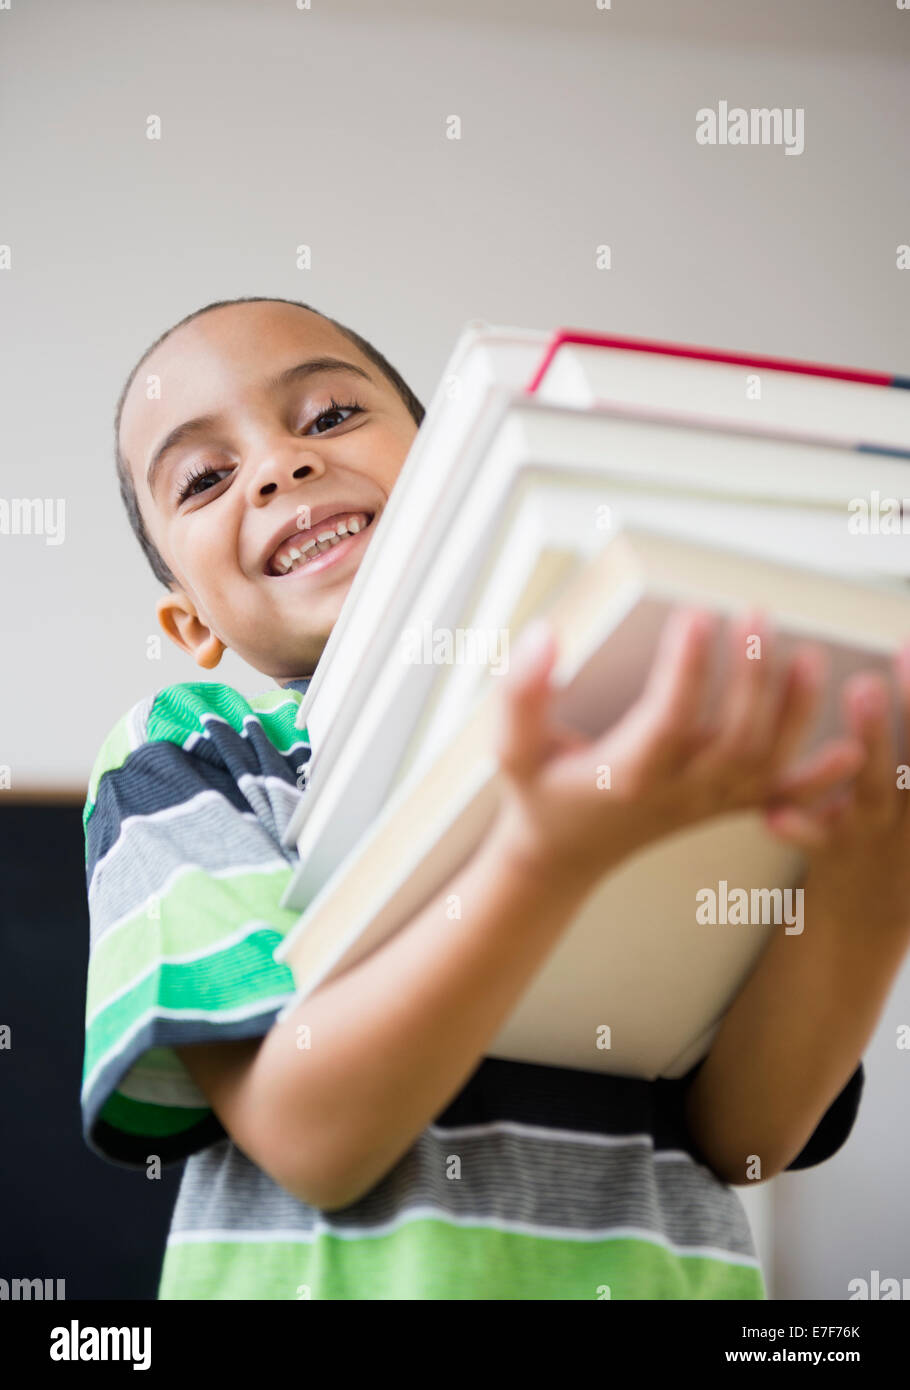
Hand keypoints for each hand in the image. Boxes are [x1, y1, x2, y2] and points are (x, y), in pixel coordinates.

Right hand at [493, 606, 863, 889]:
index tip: (696, 613)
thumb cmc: (540, 794)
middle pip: (733, 738)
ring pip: (767, 762)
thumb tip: (544, 635)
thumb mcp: (511, 749)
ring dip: (795, 711)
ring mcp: (706, 802)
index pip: (667, 719)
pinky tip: (851, 750)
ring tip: (808, 654)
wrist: (563, 857)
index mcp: (625, 775)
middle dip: (752, 676)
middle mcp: (675, 792)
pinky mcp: (724, 806)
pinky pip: (783, 797)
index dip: (687, 668)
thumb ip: (520, 694)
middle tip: (756, 615)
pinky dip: (821, 778)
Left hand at [764, 644, 909, 935]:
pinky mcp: (838, 851)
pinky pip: (820, 840)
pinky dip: (800, 827)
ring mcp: (879, 828)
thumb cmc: (894, 818)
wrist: (873, 907)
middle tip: (908, 655)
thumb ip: (906, 735)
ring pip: (881, 785)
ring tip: (863, 688)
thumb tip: (906, 651)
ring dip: (875, 737)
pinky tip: (775, 812)